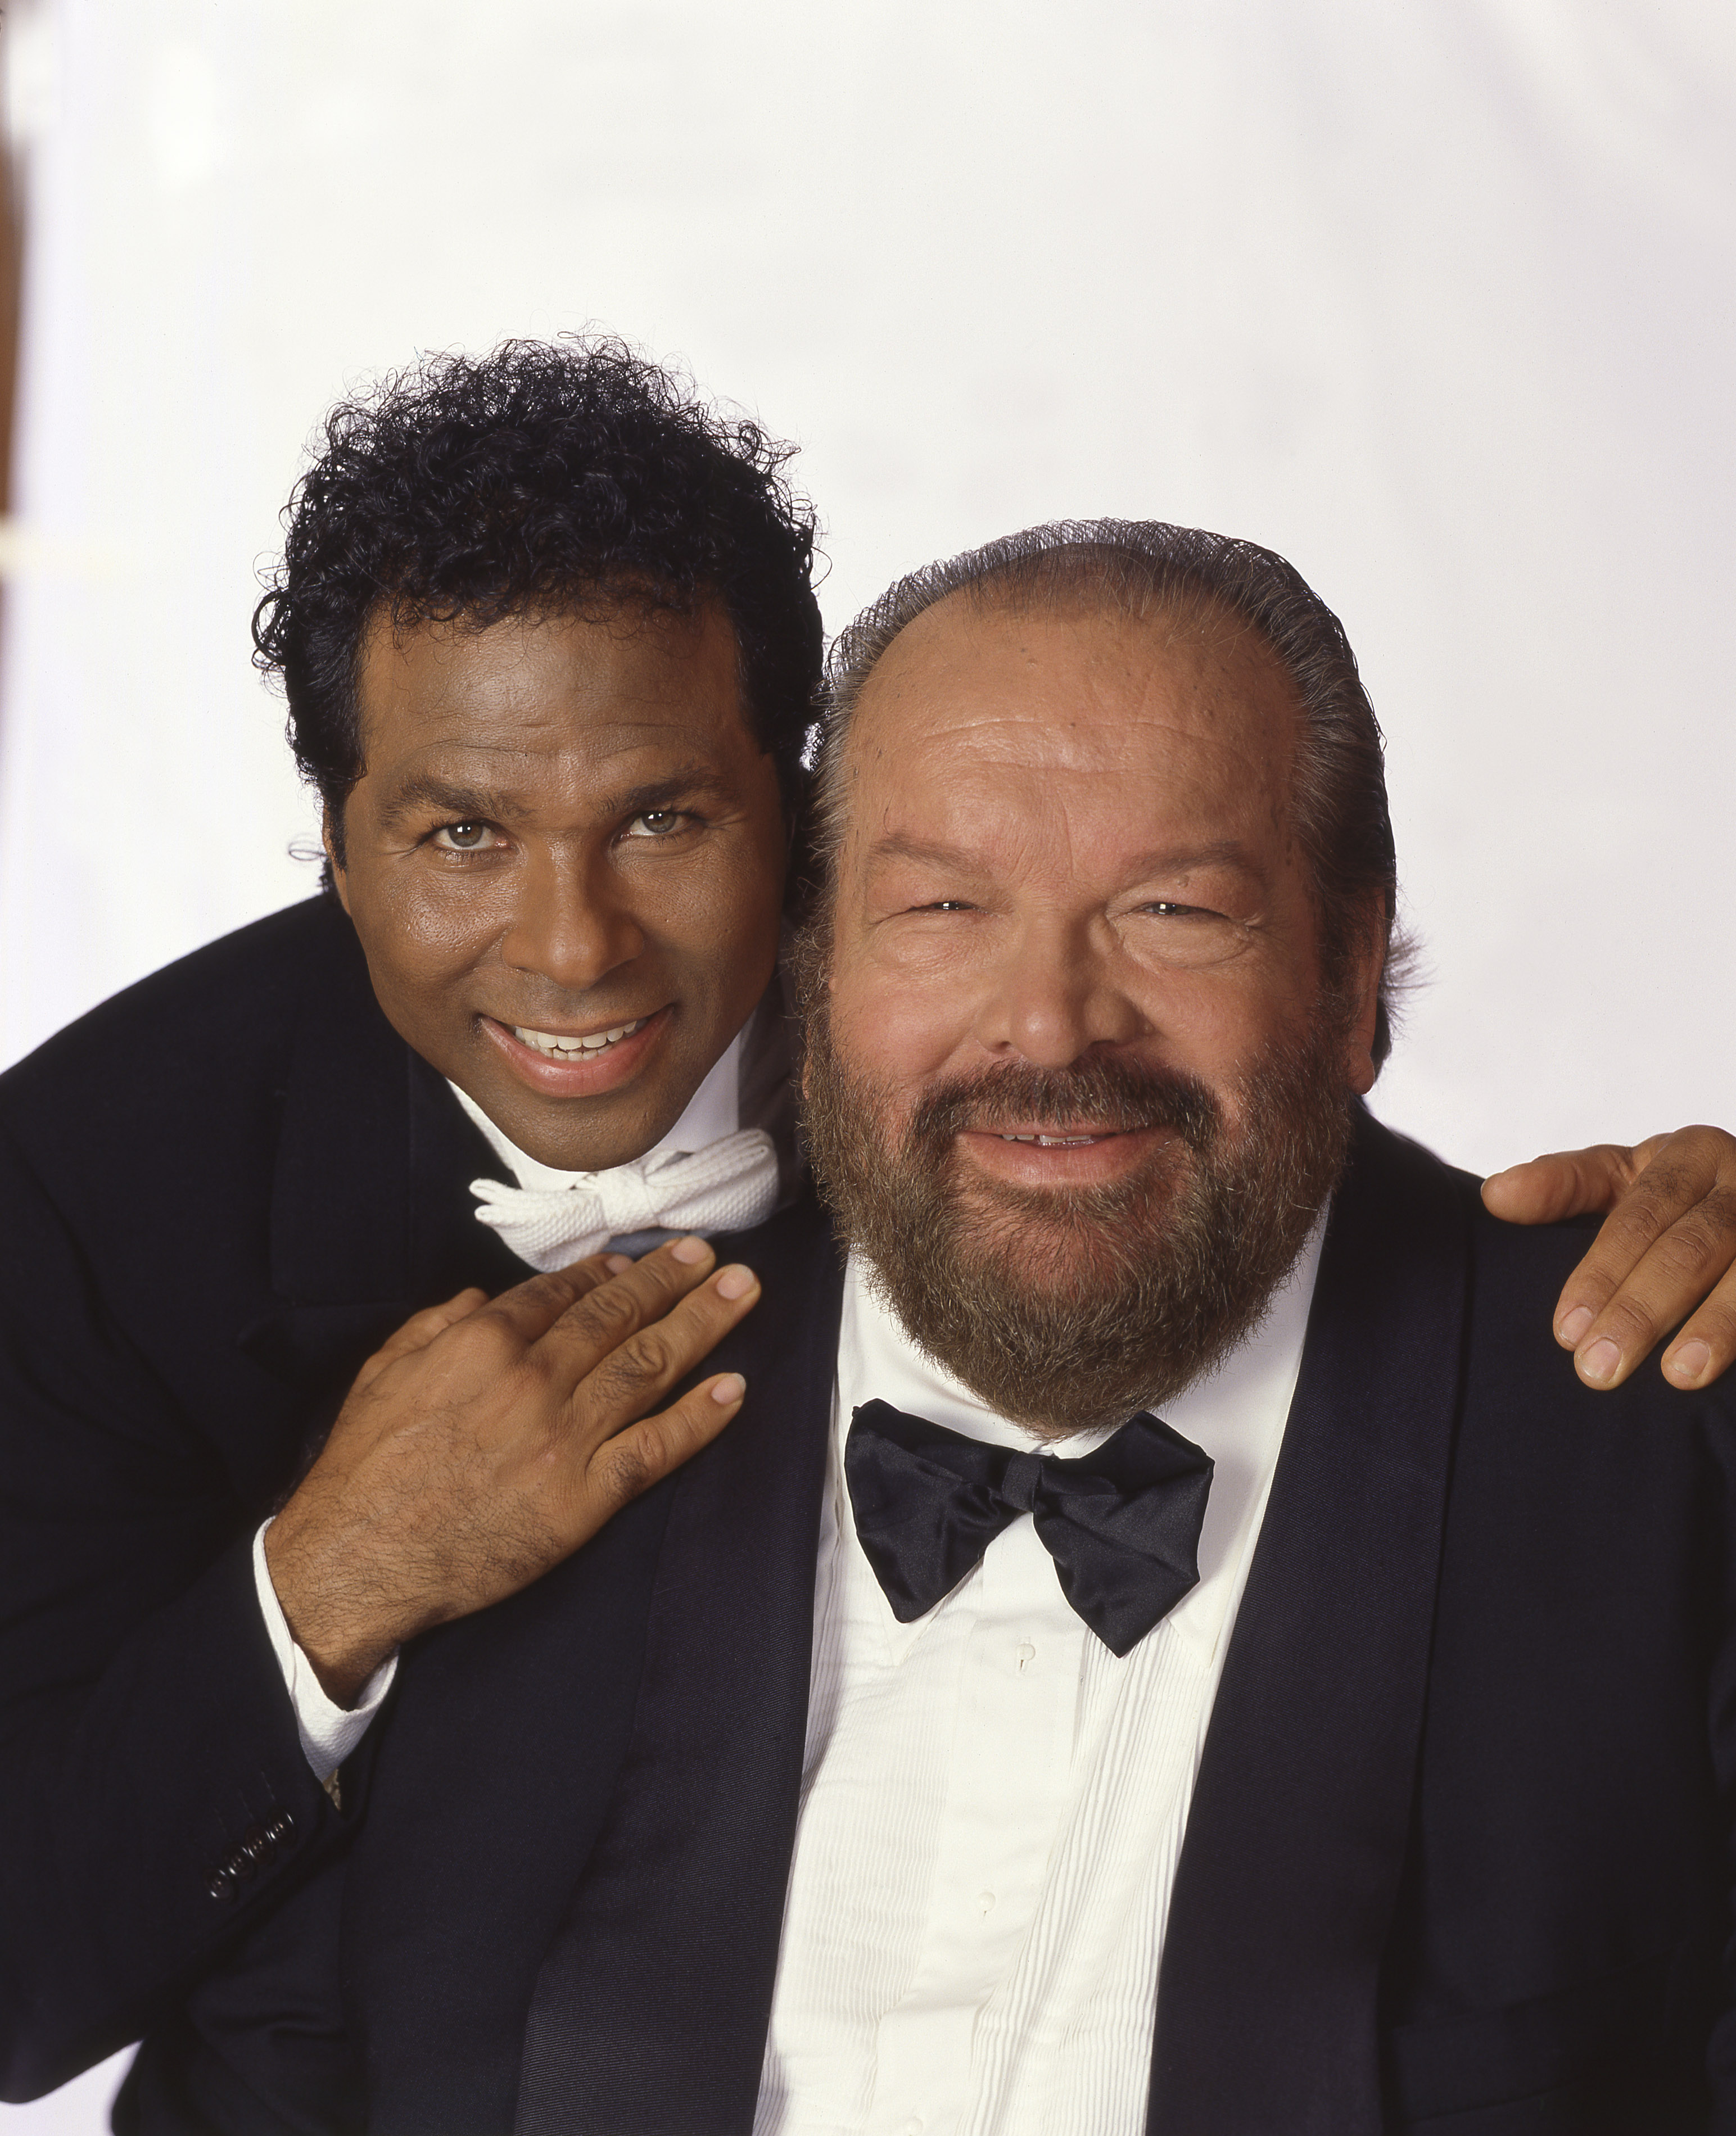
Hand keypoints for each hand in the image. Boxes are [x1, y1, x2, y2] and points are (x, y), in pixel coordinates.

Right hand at [264, 1236, 759, 1700]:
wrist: (358, 1559)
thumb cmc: (363, 1468)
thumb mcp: (384, 1371)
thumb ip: (435, 1325)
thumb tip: (479, 1297)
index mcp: (483, 1342)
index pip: (563, 1292)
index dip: (609, 1272)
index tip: (639, 1259)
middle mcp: (533, 1379)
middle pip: (618, 1316)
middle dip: (671, 1279)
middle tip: (710, 1254)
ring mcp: (563, 1438)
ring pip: (648, 1367)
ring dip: (702, 1323)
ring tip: (741, 1293)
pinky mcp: (581, 1499)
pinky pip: (654, 1448)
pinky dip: (698, 1417)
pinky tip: (733, 1389)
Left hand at [1482, 1127, 1735, 1391]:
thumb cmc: (1680, 1195)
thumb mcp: (1623, 1177)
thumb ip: (1563, 1185)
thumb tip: (1495, 1197)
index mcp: (1692, 1153)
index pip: (1640, 1214)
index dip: (1602, 1272)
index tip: (1565, 1331)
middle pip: (1692, 1247)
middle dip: (1642, 1310)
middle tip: (1597, 1369)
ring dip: (1716, 1327)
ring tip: (1677, 1377)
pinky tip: (1732, 1380)